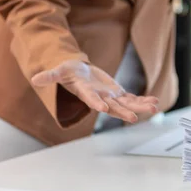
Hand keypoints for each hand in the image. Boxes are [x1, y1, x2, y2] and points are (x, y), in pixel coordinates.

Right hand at [31, 60, 158, 122]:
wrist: (80, 73)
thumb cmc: (69, 73)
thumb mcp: (60, 71)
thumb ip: (50, 76)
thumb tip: (34, 79)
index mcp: (87, 93)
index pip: (91, 99)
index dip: (96, 103)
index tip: (103, 108)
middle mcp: (101, 98)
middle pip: (113, 106)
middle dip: (124, 112)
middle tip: (135, 119)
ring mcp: (111, 97)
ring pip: (127, 104)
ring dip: (140, 106)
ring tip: (155, 108)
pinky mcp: (118, 93)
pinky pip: (132, 98)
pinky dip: (143, 99)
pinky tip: (155, 101)